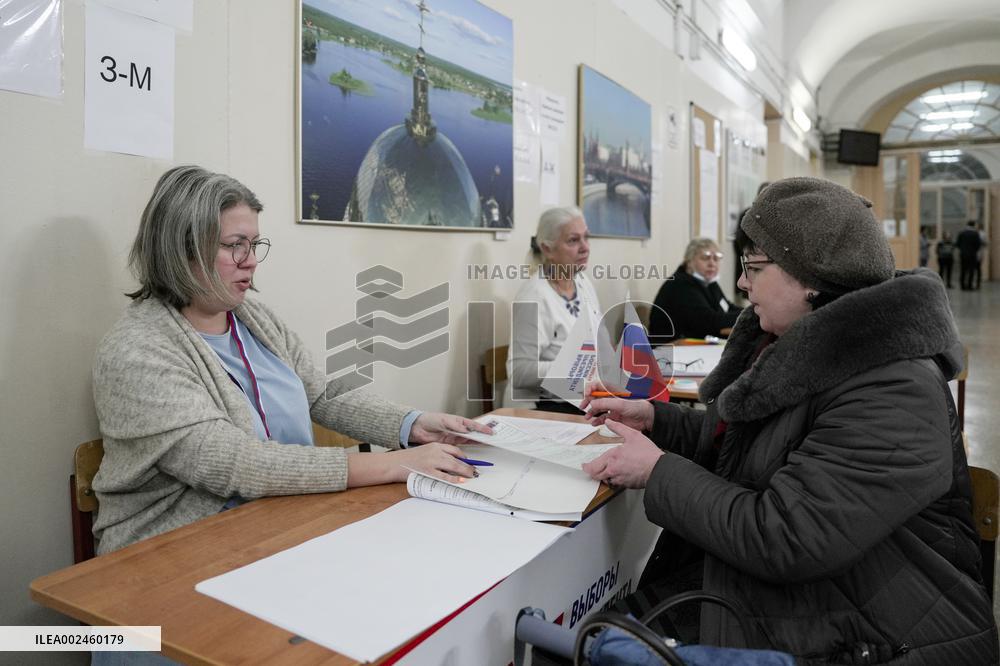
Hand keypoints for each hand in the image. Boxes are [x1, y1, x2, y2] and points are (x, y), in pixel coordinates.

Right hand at [347, 442, 476, 486]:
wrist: (394, 463)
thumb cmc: (409, 459)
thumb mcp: (425, 452)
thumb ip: (438, 456)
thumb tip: (453, 464)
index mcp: (435, 445)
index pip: (455, 449)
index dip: (465, 457)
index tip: (470, 462)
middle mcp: (435, 451)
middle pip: (457, 458)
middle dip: (468, 465)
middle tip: (476, 471)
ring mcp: (432, 461)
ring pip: (453, 466)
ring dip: (465, 472)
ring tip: (472, 476)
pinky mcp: (428, 471)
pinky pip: (444, 476)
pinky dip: (454, 479)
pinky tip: (461, 481)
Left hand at [409, 411, 492, 444]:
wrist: (417, 428)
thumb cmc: (430, 420)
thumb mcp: (443, 420)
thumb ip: (454, 425)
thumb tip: (465, 429)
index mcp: (458, 421)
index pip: (473, 425)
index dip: (482, 429)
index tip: (490, 432)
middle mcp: (458, 429)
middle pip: (473, 433)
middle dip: (483, 436)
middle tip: (493, 439)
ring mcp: (454, 436)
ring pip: (469, 440)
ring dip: (477, 442)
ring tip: (487, 445)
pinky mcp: (449, 444)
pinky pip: (461, 447)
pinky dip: (467, 449)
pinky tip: (473, 451)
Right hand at [580, 393, 653, 431]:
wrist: (646, 419)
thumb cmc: (638, 407)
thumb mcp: (620, 404)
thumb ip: (605, 403)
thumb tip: (593, 404)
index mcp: (613, 391)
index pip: (598, 385)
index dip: (590, 388)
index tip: (586, 394)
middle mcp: (611, 398)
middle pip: (595, 397)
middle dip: (588, 401)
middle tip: (583, 406)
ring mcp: (612, 408)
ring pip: (597, 408)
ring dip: (591, 412)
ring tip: (587, 417)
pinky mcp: (614, 417)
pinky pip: (602, 418)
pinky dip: (597, 421)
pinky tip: (594, 423)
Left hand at [581, 420, 662, 488]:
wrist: (658, 469)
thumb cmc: (647, 454)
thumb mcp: (633, 435)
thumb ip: (619, 428)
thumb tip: (609, 421)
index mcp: (612, 457)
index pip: (593, 465)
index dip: (586, 466)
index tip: (584, 465)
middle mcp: (613, 470)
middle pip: (596, 475)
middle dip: (591, 472)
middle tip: (589, 470)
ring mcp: (619, 479)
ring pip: (605, 480)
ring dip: (602, 476)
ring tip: (603, 472)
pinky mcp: (626, 485)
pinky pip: (615, 484)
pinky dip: (613, 480)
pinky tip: (616, 475)